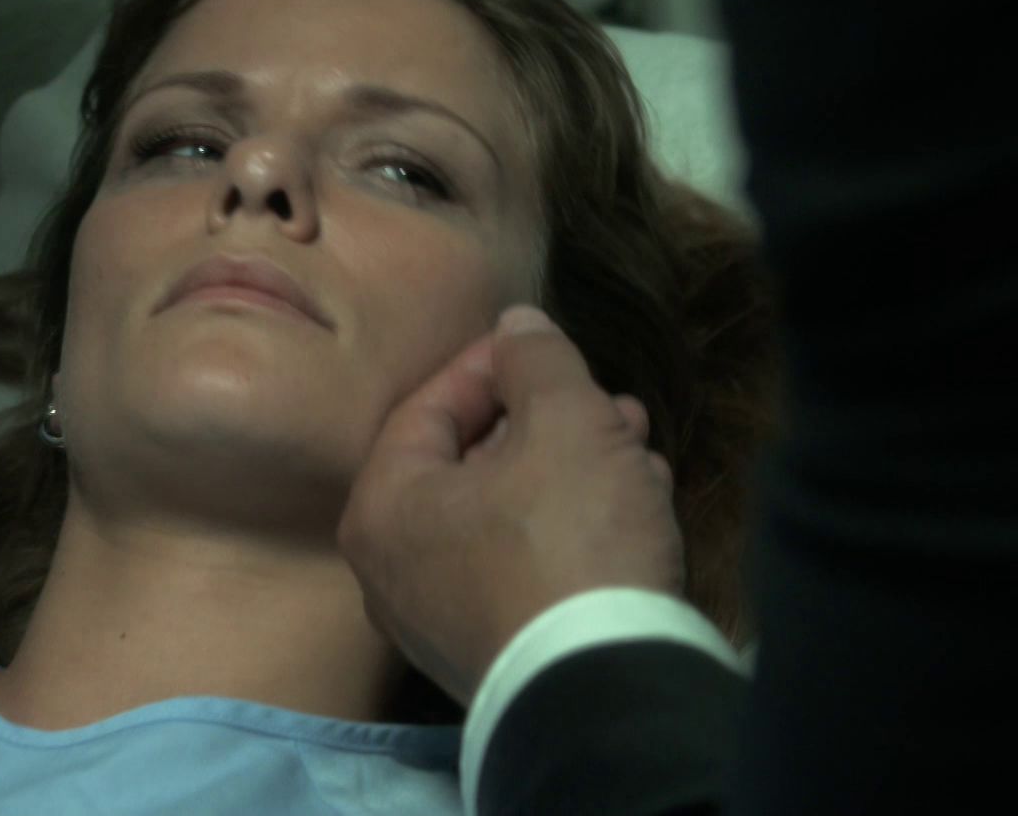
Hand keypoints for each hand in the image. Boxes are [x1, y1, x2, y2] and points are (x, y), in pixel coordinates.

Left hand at [336, 304, 684, 707]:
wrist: (607, 690)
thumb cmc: (569, 539)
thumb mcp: (564, 421)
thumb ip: (537, 361)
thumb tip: (516, 327)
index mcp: (383, 507)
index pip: (426, 409)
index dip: (490, 365)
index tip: (541, 343)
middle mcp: (392, 570)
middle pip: (470, 465)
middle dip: (545, 421)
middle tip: (606, 399)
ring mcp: (441, 621)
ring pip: (507, 516)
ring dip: (572, 469)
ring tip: (634, 443)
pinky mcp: (496, 655)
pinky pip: (526, 567)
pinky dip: (574, 527)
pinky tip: (634, 502)